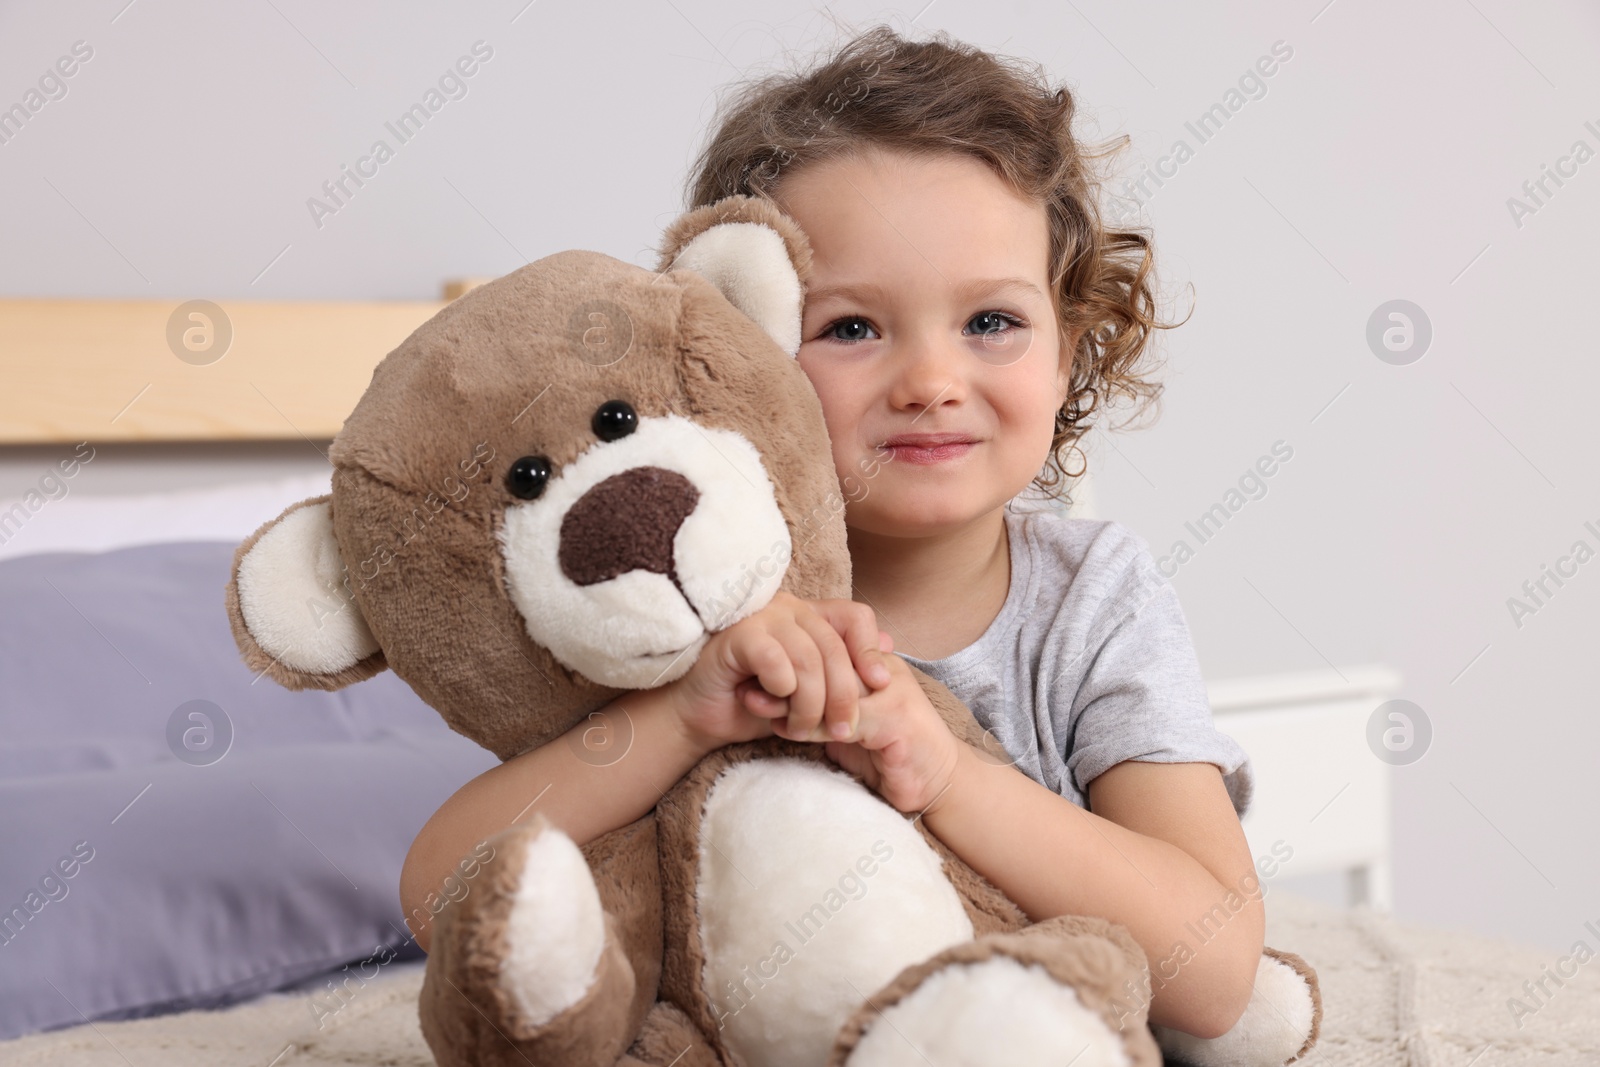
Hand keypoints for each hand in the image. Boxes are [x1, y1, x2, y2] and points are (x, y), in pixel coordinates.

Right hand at [663, 591, 886, 752]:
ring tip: (801, 729)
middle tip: (842, 730)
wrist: (701, 719)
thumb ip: (843, 674)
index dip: (870, 648)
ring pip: (808, 658)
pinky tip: (769, 705)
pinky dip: (781, 690)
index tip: (880, 684)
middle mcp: (788, 608)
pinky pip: (776, 661)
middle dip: (844, 695)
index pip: (855, 616)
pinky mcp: (737, 636)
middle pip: (835, 646)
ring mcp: (761, 618)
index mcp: (809, 616)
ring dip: (810, 704)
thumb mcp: (810, 693)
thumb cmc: (756, 705)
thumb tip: (890, 650)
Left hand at [743, 633, 964, 816]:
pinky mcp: (897, 720)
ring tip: (751, 701)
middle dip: (782, 668)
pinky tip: (784, 731)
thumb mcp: (845, 721)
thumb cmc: (886, 753)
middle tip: (741, 676)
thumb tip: (767, 691)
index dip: (788, 651)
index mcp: (874, 661)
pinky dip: (812, 725)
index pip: (828, 643)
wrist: (934, 783)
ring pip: (833, 686)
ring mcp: (894, 691)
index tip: (749, 661)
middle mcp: (885, 669)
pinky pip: (845, 718)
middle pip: (826, 658)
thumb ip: (817, 702)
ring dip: (789, 696)